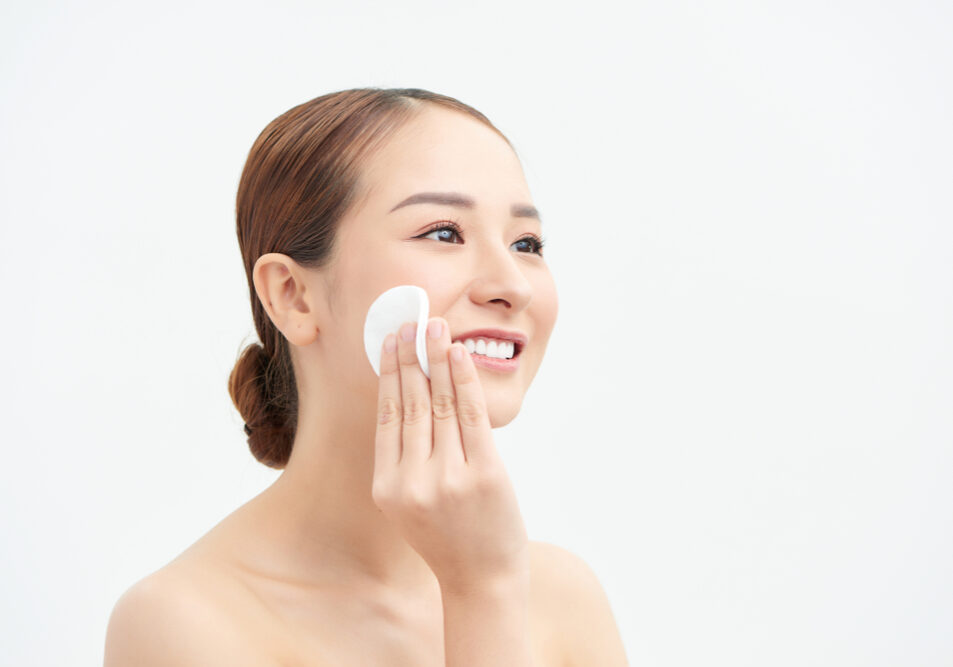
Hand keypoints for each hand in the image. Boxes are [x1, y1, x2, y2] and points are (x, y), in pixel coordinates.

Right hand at [371, 317, 529, 592]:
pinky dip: (465, 382)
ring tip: (436, 330)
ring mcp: (448, 480)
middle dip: (411, 359)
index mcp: (387, 488)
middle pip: (411, 405)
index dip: (389, 376)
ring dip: (438, 362)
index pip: (386, 418)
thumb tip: (413, 395)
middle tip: (411, 322)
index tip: (391, 343)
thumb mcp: (411, 503)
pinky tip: (460, 357)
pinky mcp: (484, 476)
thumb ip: (406, 459)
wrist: (482, 580)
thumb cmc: (448, 536)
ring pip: (441, 406)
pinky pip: (472, 418)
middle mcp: (412, 483)